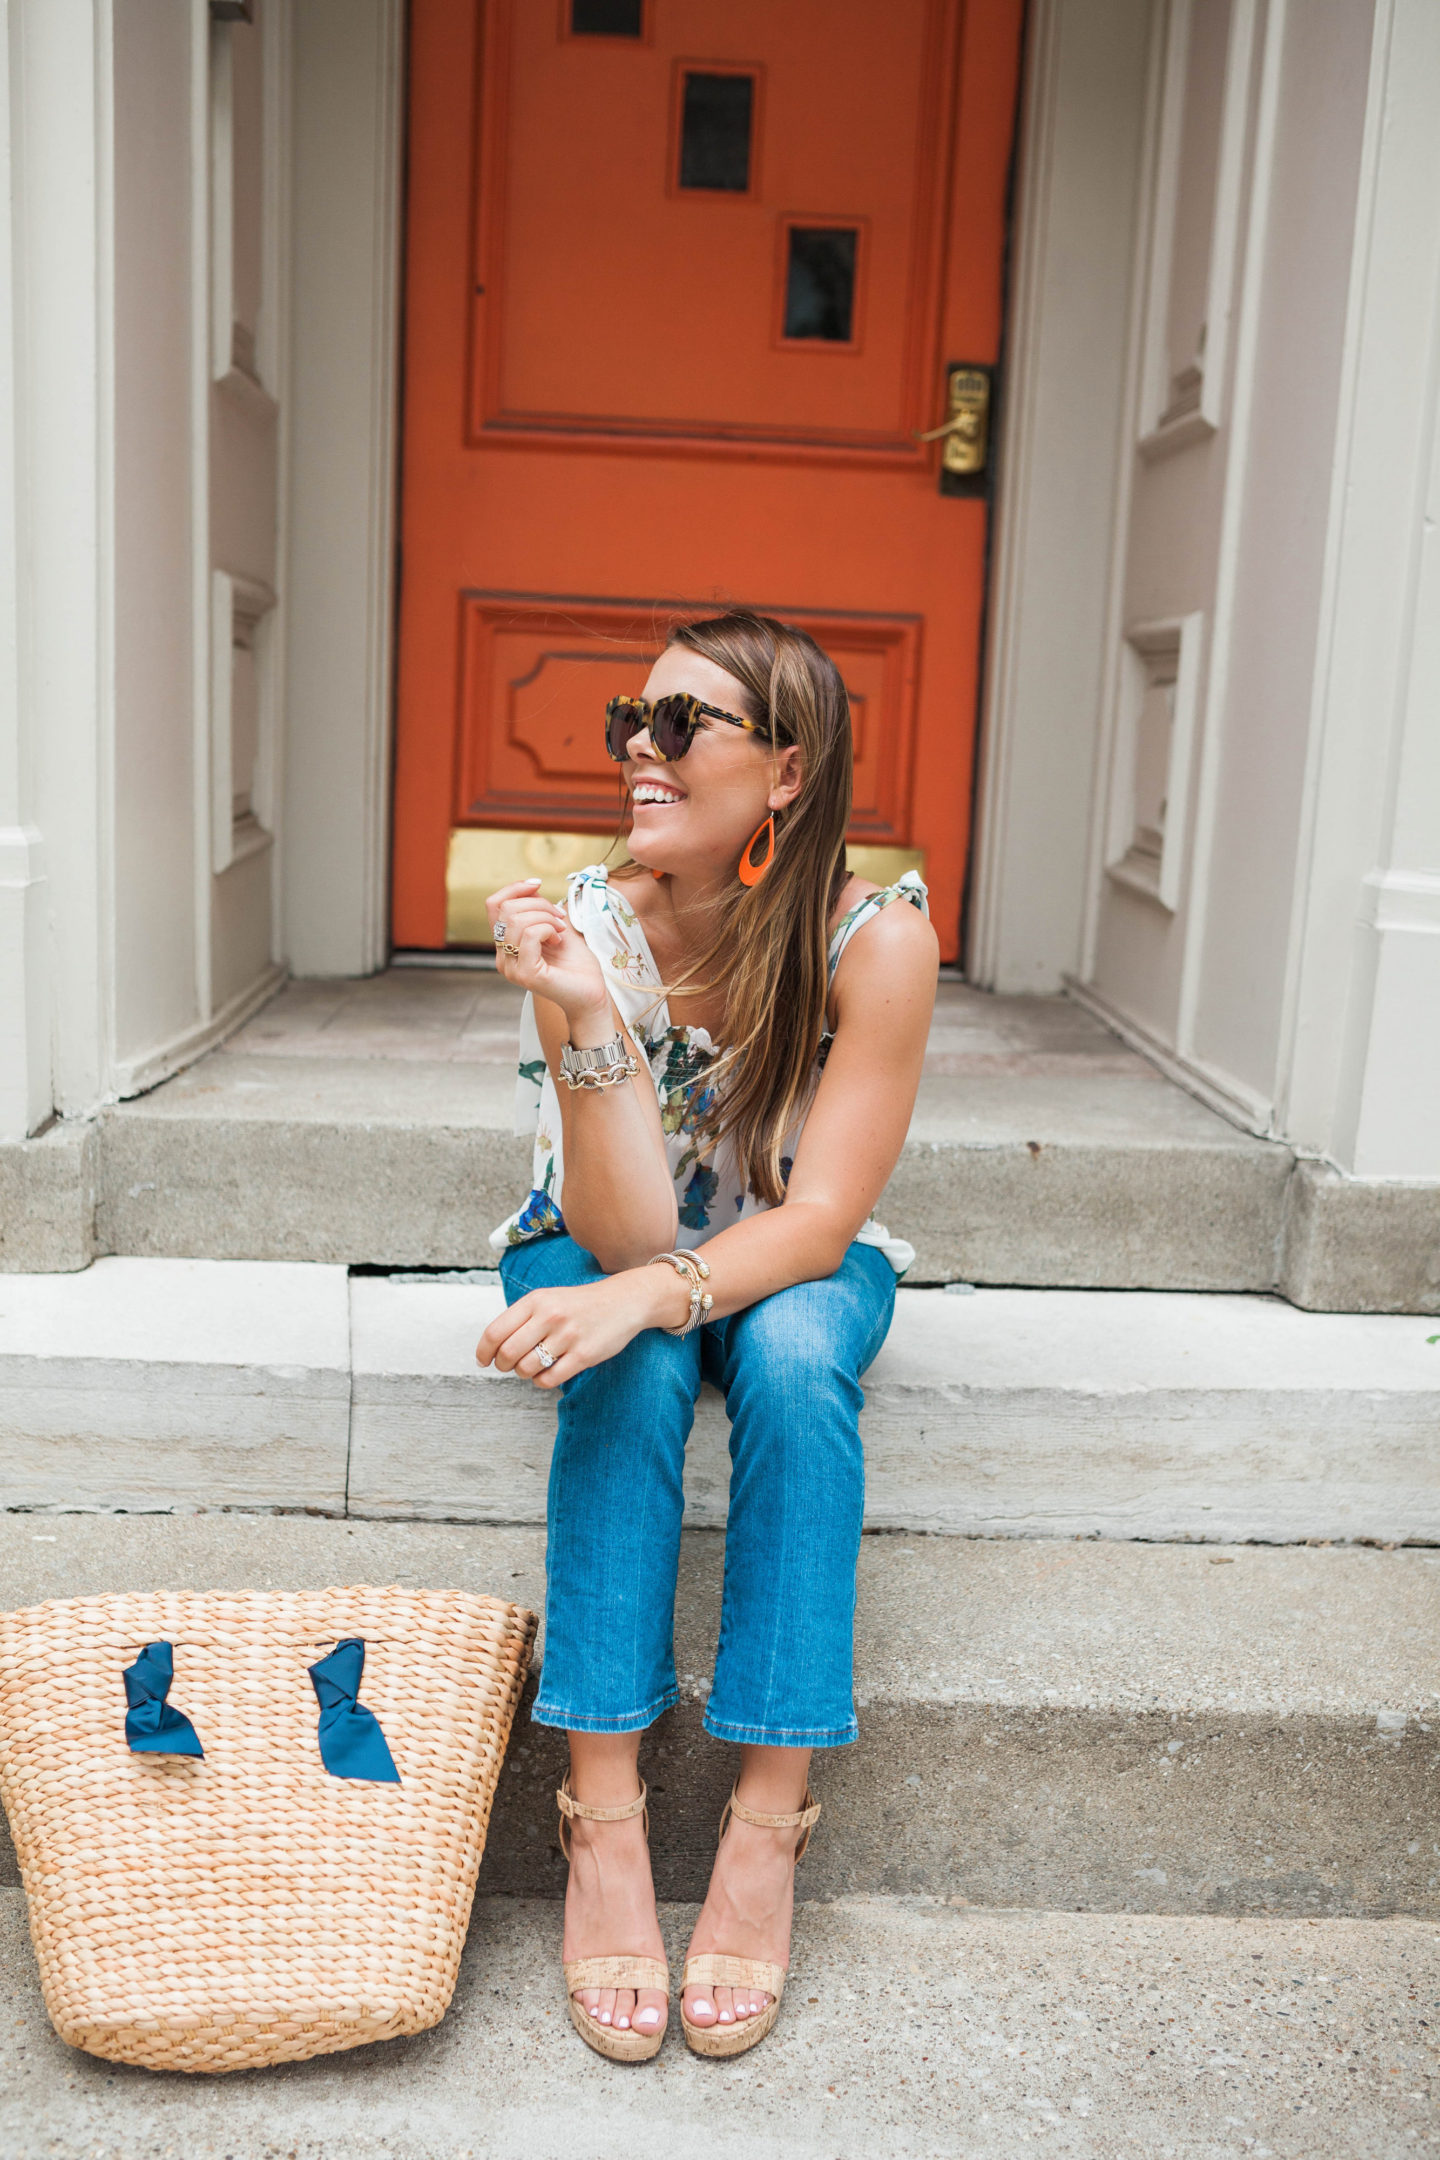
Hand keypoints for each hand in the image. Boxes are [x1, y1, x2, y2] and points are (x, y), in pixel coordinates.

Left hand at [476, 1266, 689, 1388]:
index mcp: (536, 1300)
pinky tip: (548, 1372)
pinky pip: (549, 1379)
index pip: (495, 1332)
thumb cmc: (578, 1304)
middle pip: (507, 1354)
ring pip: (526, 1369)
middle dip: (502, 1366)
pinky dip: (542, 1381)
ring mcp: (568, 1336)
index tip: (483, 1361)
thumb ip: (521, 1318)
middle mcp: (550, 1316)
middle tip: (508, 1366)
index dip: (483, 1351)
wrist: (624, 1301)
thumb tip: (491, 1349)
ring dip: (524, 1373)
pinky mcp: (584, 1355)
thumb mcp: (547, 1300)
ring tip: (533, 1366)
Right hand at [486, 879, 608, 1025]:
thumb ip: (538, 910)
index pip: (494, 905)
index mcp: (506, 945)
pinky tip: (558, 940)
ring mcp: (511, 967)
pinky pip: (530, 935)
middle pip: (507, 909)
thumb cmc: (576, 965)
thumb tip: (530, 887)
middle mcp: (503, 957)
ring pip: (518, 920)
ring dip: (546, 917)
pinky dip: (548, 929)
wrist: (591, 994)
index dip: (514, 888)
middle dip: (538, 903)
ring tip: (560, 930)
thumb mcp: (555, 927)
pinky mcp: (525, 974)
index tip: (538, 884)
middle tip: (559, 917)